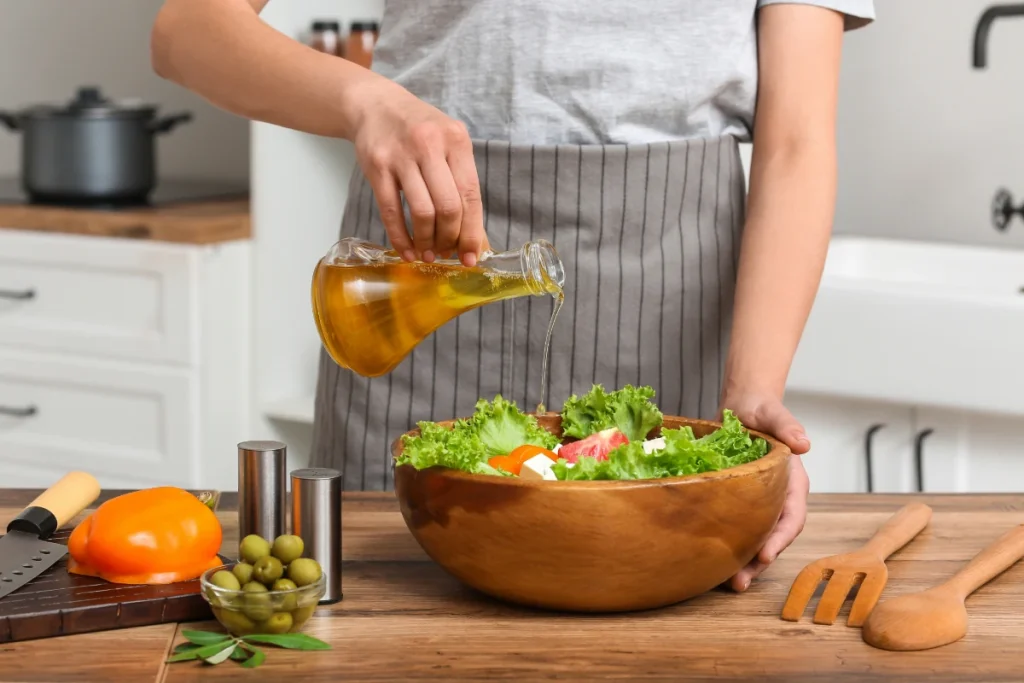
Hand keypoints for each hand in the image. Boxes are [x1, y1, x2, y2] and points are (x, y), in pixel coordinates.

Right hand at [348, 75, 488, 265]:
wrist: (376, 104)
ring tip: (428, 254)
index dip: (472, 232)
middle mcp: (430, 145)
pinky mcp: (377, 167)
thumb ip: (460, 178)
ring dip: (426, 241)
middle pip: (448, 207)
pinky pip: (391, 212)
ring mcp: (402, 156)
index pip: (471, 195)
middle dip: (450, 238)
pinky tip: (407, 251)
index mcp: (456, 140)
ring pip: (422, 212)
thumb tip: (472, 233)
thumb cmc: (419, 129)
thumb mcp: (447, 141)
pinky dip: (401, 238)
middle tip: (446, 253)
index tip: (471, 257)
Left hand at [719, 391, 810, 591]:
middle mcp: (779, 498)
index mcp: (793, 483)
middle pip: (773, 537)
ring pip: (755, 539)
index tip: (765, 555)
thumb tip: (804, 443)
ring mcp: (760, 504)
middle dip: (758, 562)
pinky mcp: (740, 504)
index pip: (792, 517)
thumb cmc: (762, 410)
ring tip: (728, 583)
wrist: (744, 408)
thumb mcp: (773, 413)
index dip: (780, 539)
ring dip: (744, 562)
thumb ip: (787, 426)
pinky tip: (712, 561)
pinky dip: (729, 546)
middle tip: (739, 582)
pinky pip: (738, 530)